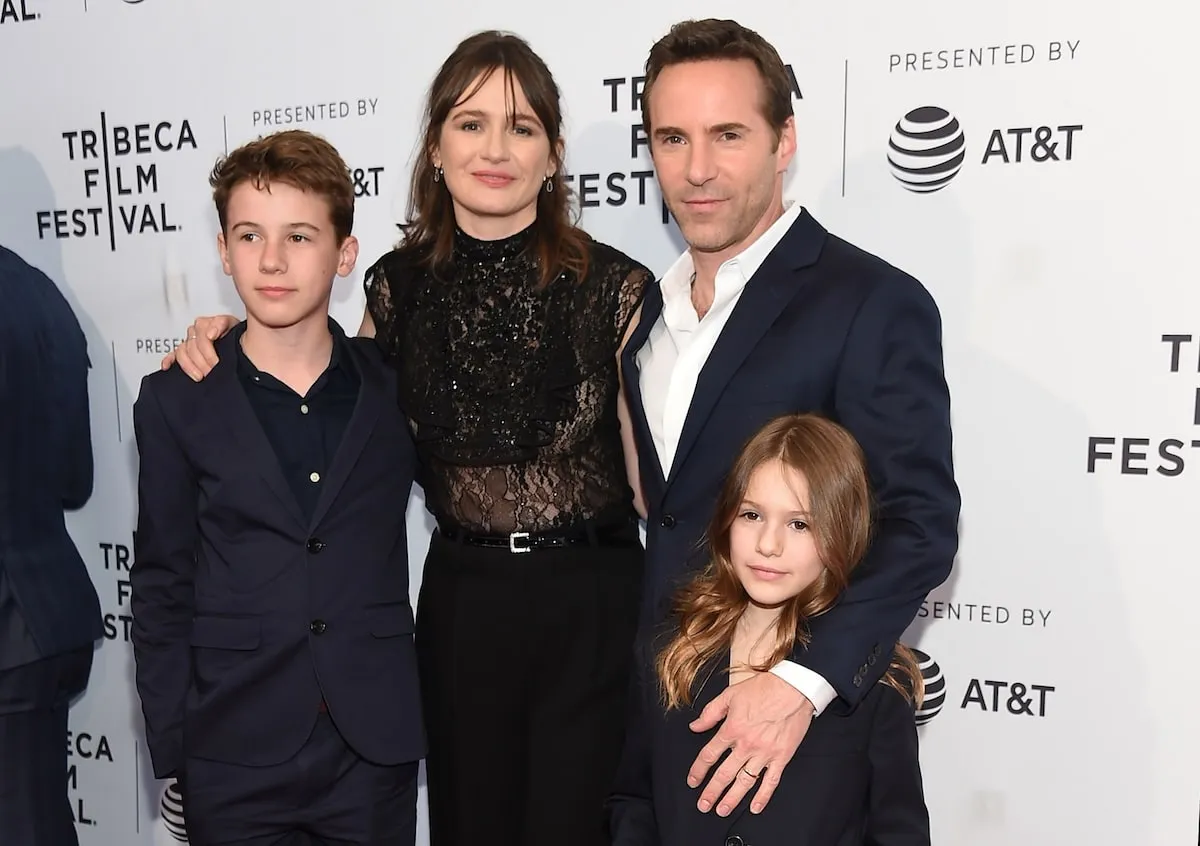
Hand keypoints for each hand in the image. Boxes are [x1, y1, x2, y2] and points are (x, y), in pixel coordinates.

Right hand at [161, 315, 238, 380]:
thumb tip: (211, 333)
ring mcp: (190, 340)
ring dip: (189, 365)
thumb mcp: (234, 327)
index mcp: (209, 323)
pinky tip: (167, 366)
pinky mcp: (184, 350)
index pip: (202, 331)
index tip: (214, 352)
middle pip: (192, 344)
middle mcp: (197, 331)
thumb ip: (223, 324)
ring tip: (199, 375)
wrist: (241, 343)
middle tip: (212, 370)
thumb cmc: (237, 335)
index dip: (208, 347)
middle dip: (202, 360)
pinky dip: (169, 360)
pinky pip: (173, 354)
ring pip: (181, 351)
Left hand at [688, 672, 814, 815]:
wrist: (794, 688)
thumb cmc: (764, 688)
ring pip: (745, 782)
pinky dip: (763, 797)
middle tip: (703, 804)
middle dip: (711, 792)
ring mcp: (765, 753)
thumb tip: (695, 726)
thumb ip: (710, 713)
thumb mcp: (730, 694)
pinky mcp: (781, 757)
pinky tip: (755, 807)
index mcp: (732, 729)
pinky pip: (771, 782)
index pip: (709, 755)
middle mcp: (746, 745)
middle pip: (724, 774)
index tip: (693, 780)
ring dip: (732, 799)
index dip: (698, 770)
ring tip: (722, 810)